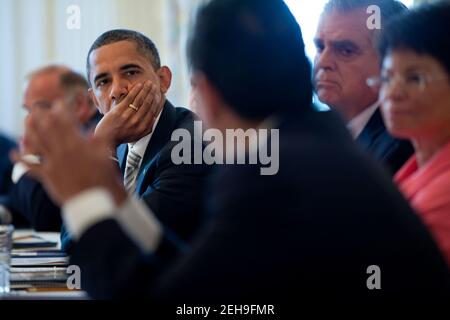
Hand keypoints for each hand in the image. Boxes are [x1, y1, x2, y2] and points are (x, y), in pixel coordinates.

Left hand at [11, 103, 126, 205]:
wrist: (93, 199)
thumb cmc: (101, 178)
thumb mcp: (106, 154)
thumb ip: (104, 137)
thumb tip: (109, 123)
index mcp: (77, 144)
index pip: (66, 121)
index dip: (62, 110)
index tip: (59, 102)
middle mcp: (62, 150)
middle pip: (48, 129)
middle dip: (41, 115)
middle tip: (37, 107)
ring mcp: (53, 163)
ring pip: (37, 143)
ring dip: (30, 131)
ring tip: (26, 121)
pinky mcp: (47, 176)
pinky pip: (30, 167)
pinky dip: (21, 160)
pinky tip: (14, 153)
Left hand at [94, 80, 162, 149]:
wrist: (106, 139)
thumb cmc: (122, 136)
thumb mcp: (138, 135)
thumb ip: (147, 128)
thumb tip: (154, 117)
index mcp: (143, 128)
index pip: (153, 112)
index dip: (158, 102)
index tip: (160, 95)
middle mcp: (137, 122)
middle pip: (148, 104)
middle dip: (152, 93)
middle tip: (155, 86)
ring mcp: (127, 116)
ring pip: (140, 100)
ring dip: (146, 90)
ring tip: (149, 83)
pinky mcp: (119, 111)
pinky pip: (129, 98)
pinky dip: (135, 90)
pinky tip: (139, 85)